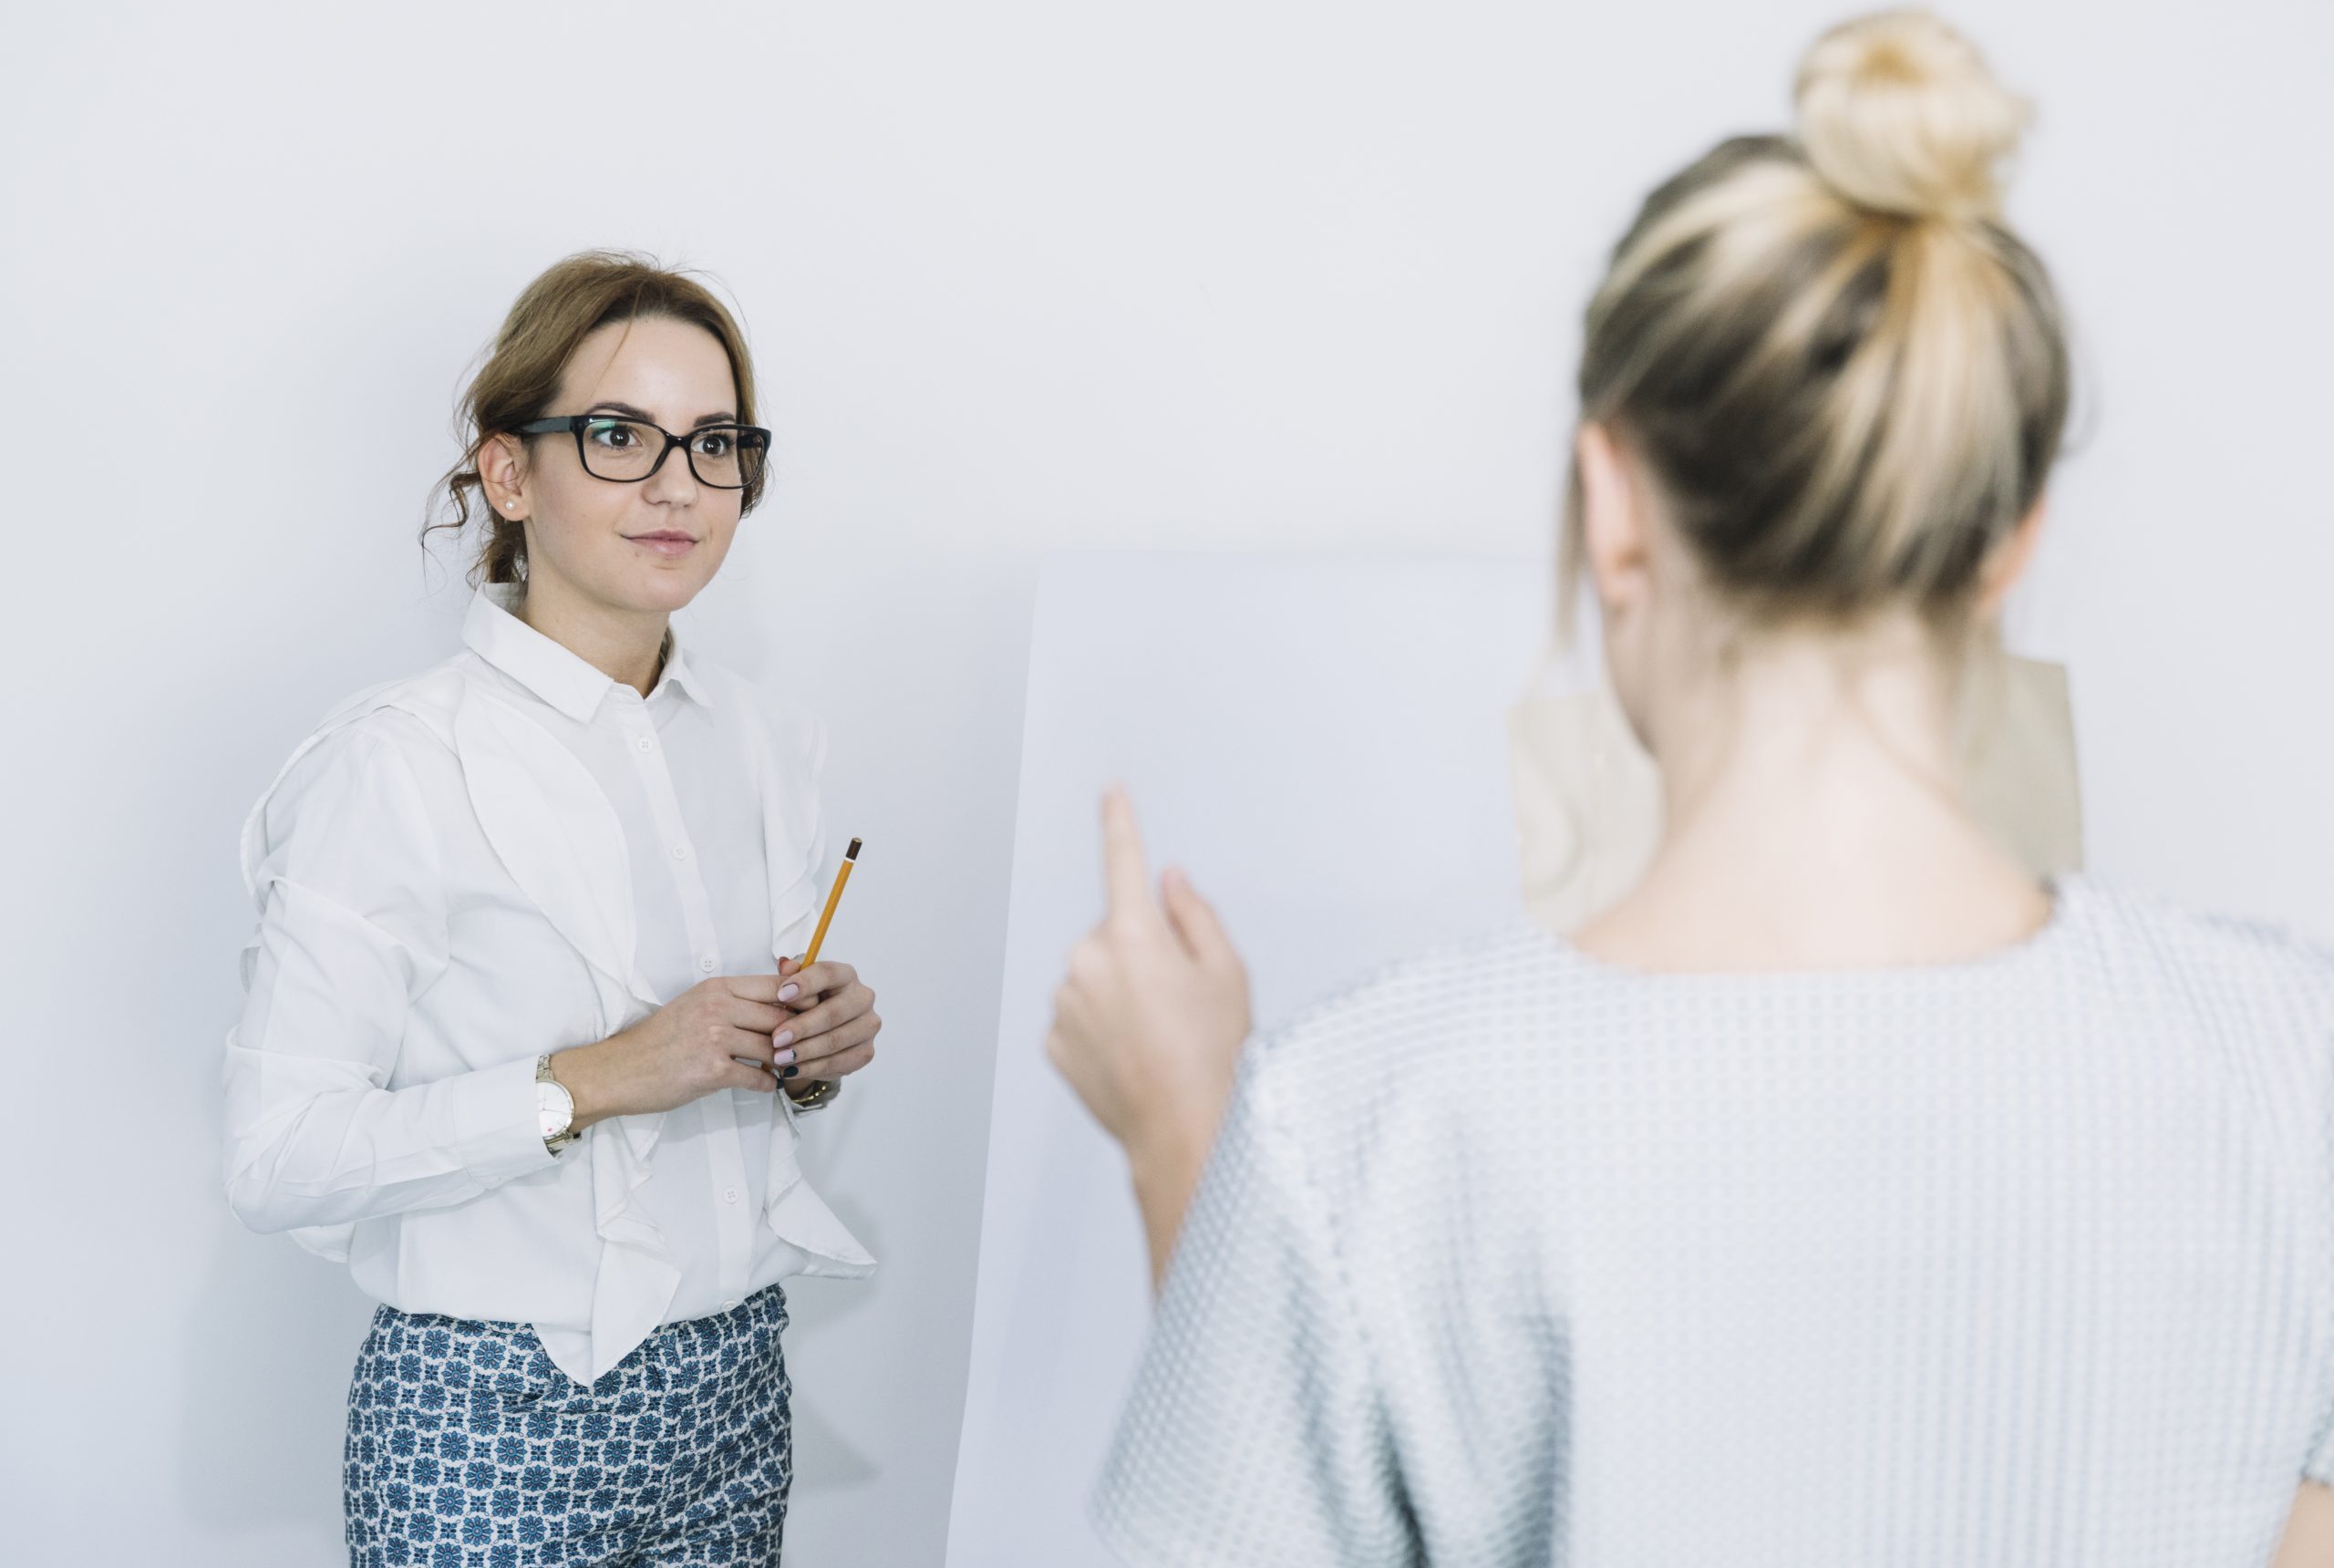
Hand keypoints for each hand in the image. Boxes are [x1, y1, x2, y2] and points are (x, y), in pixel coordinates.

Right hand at [549, 975, 795, 1129]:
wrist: (620, 1070)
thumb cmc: (658, 1040)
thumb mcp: (695, 1005)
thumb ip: (732, 1002)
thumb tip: (778, 1006)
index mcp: (716, 988)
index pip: (776, 987)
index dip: (800, 1002)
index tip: (812, 1016)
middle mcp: (718, 1007)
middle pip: (780, 1017)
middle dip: (798, 1035)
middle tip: (807, 1048)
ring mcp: (715, 1038)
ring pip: (772, 1048)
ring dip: (783, 1062)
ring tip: (785, 1068)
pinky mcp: (712, 1070)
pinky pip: (757, 1077)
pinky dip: (766, 1084)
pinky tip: (765, 1085)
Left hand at [770, 954, 881, 1097]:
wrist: (819, 1035)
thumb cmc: (806, 1006)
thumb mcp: (794, 990)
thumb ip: (789, 977)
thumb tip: (785, 965)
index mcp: (845, 975)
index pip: (828, 973)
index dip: (805, 984)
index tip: (781, 995)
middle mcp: (863, 997)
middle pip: (834, 1012)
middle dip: (802, 1027)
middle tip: (777, 1039)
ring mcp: (868, 1025)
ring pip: (836, 1040)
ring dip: (805, 1051)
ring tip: (780, 1058)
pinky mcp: (866, 1051)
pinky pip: (839, 1062)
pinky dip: (813, 1068)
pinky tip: (792, 1069)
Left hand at [1045, 785, 1250, 1281]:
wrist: (1185, 1133)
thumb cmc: (1215, 1056)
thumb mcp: (1228, 974)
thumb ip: (1195, 916)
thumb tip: (1169, 882)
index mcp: (1134, 935)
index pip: (1123, 862)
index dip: (1120, 822)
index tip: (1111, 792)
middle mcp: (1087, 961)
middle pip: (1114, 933)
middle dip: (1141, 951)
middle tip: (1178, 997)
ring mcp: (1064, 1004)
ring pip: (1094, 975)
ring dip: (1119, 991)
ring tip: (1158, 1034)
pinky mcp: (1053, 1041)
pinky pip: (1078, 1015)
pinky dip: (1101, 1025)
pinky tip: (1133, 1053)